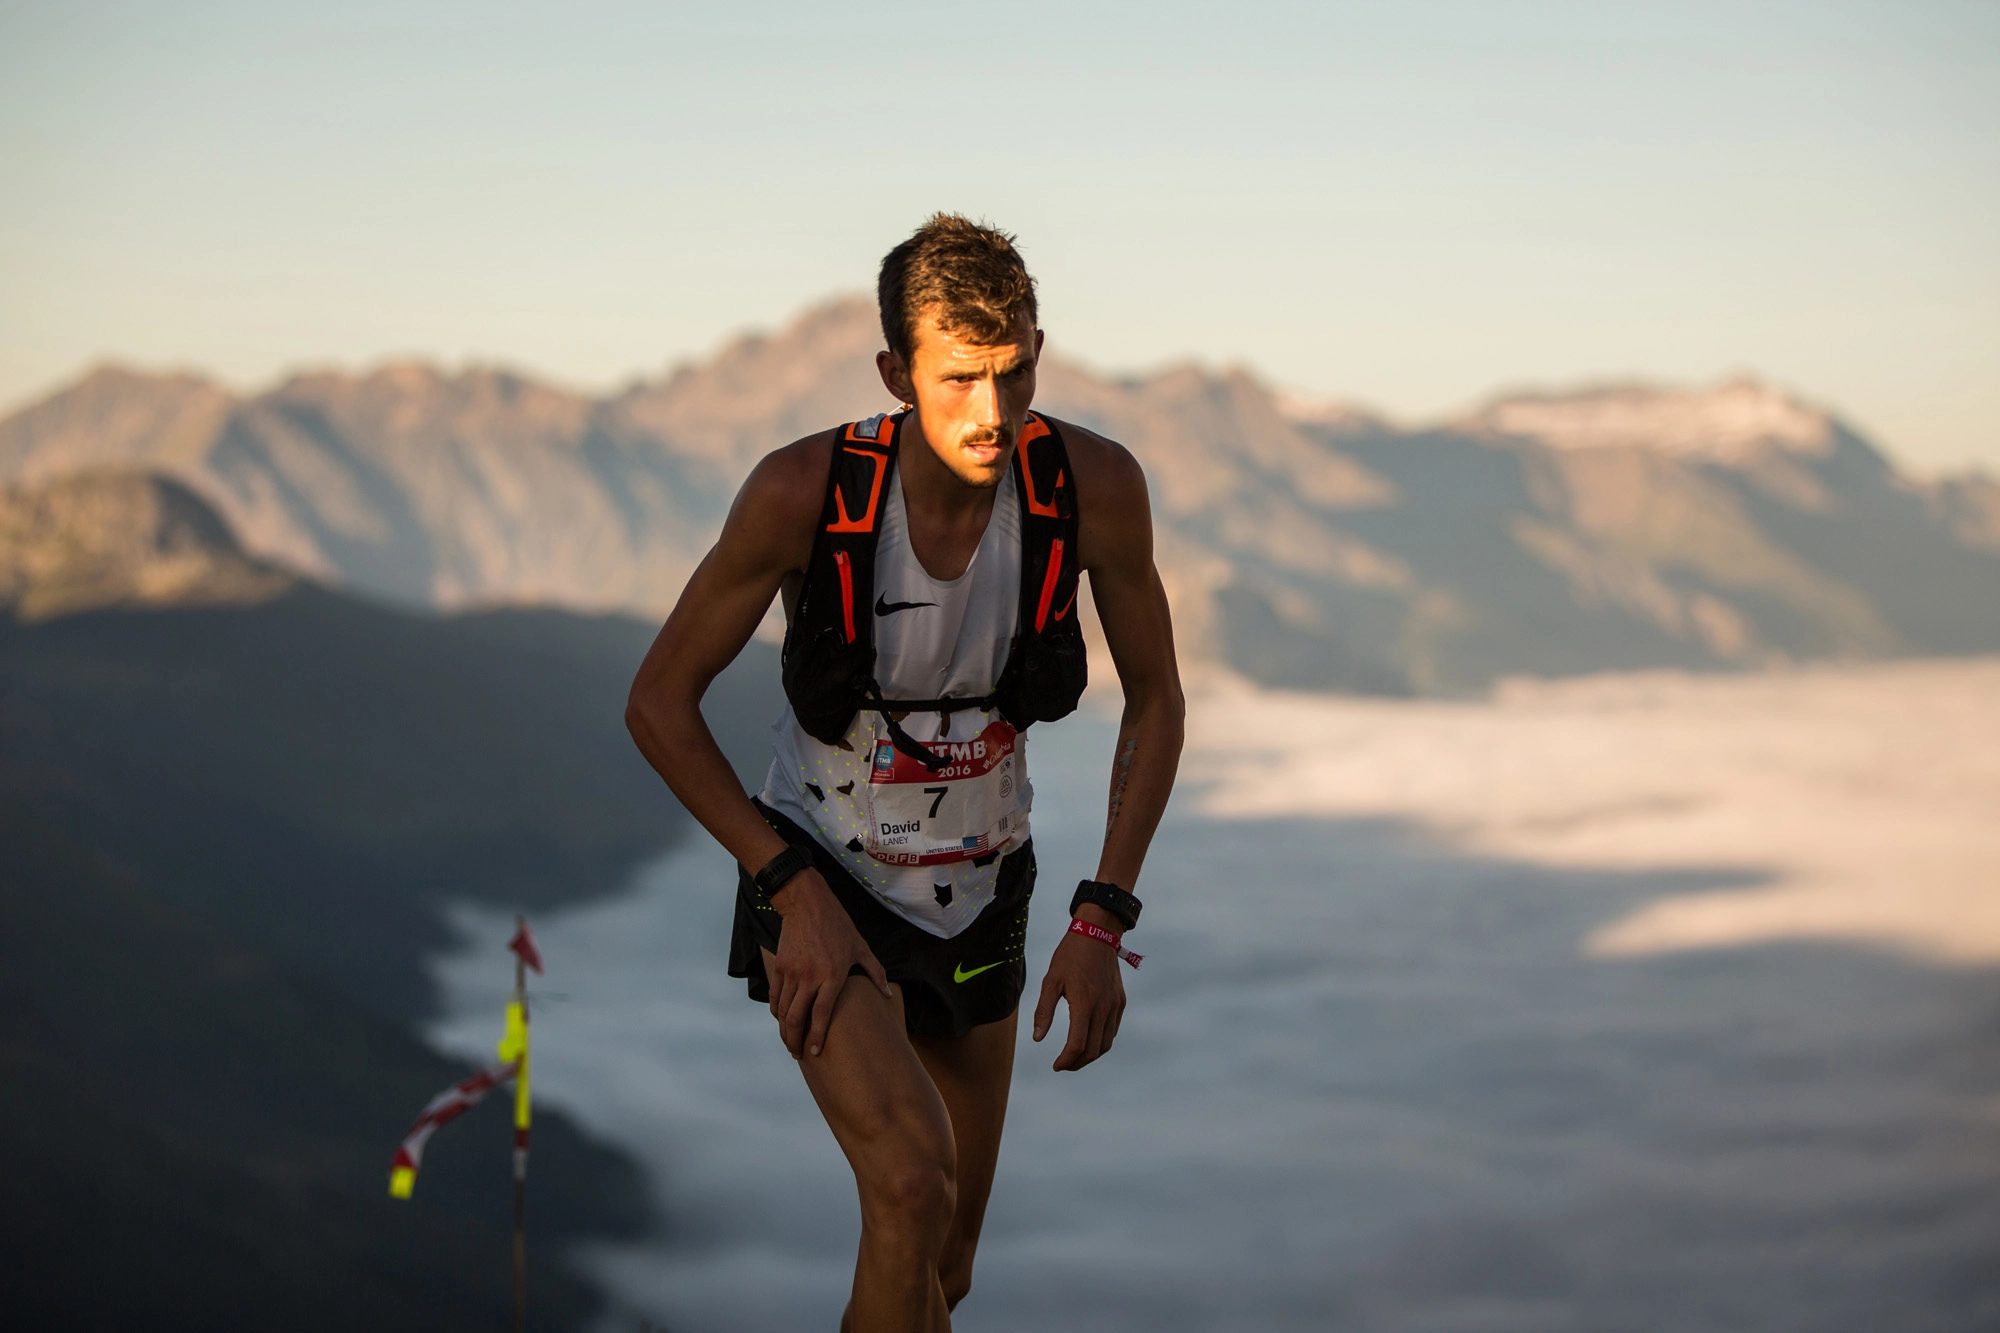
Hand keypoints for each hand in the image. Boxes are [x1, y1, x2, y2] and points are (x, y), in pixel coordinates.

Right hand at [766, 868, 891, 1058]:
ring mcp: (793, 972)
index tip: (815, 1052)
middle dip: (794, 1040)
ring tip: (788, 1040)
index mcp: (833, 975)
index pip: (822, 1014)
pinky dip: (777, 1011)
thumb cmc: (837, 924)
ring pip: (783, 1010)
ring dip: (784, 1030)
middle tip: (797, 1053)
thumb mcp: (860, 946)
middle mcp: (811, 977)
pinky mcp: (781, 967)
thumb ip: (875, 972)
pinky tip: (781, 1018)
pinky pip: (776, 996)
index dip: (818, 1036)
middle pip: (797, 1018)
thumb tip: (887, 994)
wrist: (807, 904)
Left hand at [1031, 905, 1127, 1070]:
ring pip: (1106, 1044)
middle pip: (1093, 1050)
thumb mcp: (1051, 980)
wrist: (1097, 934)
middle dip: (1076, 1063)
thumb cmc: (1070, 955)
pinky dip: (1101, 1042)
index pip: (1077, 1045)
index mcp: (1084, 1003)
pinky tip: (1088, 1040)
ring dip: (1090, 1056)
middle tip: (1062, 1065)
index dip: (1066, 1060)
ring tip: (1074, 1057)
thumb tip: (1038, 1038)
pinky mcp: (1120, 1002)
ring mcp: (1114, 1006)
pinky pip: (1112, 1031)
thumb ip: (1044, 1011)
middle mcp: (1103, 1008)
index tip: (1056, 1065)